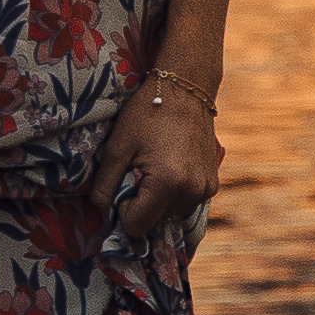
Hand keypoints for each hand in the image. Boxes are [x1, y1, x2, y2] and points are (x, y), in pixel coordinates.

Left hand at [100, 79, 222, 225]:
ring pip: (168, 215)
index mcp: (167, 184)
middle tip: (139, 169)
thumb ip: (104, 186)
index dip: (123, 209)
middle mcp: (192, 192)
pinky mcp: (212, 185)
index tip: (125, 179)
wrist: (186, 88)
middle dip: (141, 204)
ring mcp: (205, 190)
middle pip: (153, 223)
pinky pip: (183, 203)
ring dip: (157, 199)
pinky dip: (172, 193)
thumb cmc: (146, 113)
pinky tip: (170, 166)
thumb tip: (102, 213)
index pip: (136, 226)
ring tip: (156, 164)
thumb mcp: (116, 148)